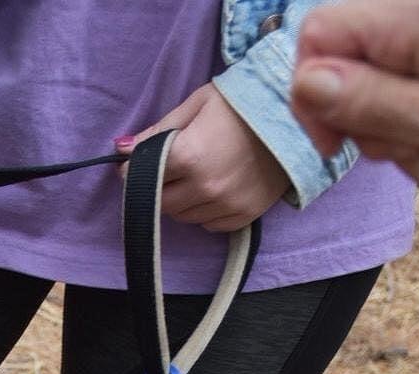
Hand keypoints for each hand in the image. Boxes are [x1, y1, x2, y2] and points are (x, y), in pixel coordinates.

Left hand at [120, 83, 289, 230]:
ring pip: (182, 216)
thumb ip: (156, 131)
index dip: (133, 169)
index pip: (138, 177)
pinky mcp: (241, 218)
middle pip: (158, 202)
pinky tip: (217, 186)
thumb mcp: (197, 104)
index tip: (138, 162)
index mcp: (188, 155)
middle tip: (171, 166)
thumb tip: (120, 149)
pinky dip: (204, 210)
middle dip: (156, 186)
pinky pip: (207, 224)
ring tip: (198, 173)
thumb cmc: (244, 103)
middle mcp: (204, 187)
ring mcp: (224, 205)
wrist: (298, 117)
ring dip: (181, 199)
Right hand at [292, 0, 418, 186]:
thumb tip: (304, 83)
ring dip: (379, 127)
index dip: (310, 91)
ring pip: (361, 82)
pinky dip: (399, 123)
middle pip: (336, 57)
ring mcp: (417, 43)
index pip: (317, 30)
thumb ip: (369, 100)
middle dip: (350, 114)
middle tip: (395, 144)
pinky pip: (391, 92)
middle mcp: (412, 18)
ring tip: (417, 145)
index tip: (333, 144)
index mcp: (414, 18)